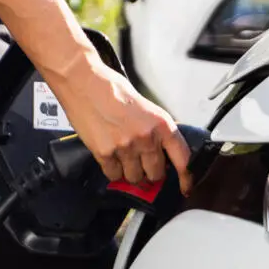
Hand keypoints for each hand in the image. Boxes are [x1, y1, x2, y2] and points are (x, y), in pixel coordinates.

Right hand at [47, 53, 191, 191]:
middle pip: (156, 174)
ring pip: (135, 178)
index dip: (185, 177)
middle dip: (150, 171)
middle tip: (141, 161)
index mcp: (161, 124)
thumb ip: (155, 129)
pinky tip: (109, 155)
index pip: (182, 159)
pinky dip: (112, 170)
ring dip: (130, 172)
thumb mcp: (144, 106)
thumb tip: (162, 151)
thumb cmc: (111, 88)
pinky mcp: (105, 153)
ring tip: (122, 154)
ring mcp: (125, 147)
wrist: (82, 81)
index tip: (185, 187)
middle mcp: (146, 137)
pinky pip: (114, 175)